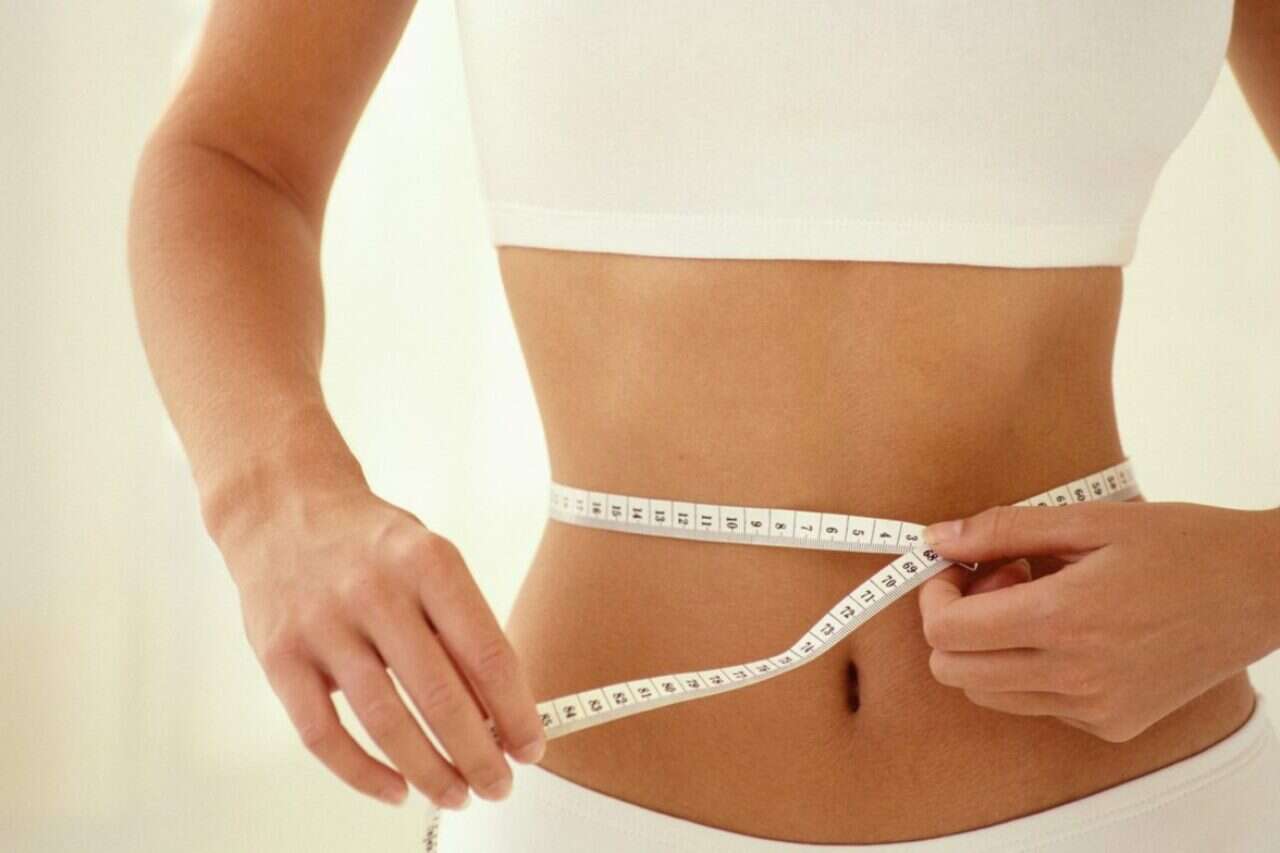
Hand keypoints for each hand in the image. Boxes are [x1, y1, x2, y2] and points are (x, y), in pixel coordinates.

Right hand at [222, 484, 545, 809]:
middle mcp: (376, 592)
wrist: (282, 506)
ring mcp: (323, 624)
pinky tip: (394, 788)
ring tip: (456, 795)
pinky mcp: (279, 656)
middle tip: (499, 784)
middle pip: (440, 695)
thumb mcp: (430, 560)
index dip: (516, 710)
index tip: (532, 746)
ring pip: (385, 721)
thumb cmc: (370, 543)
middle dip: (479, 753)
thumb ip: (460, 625)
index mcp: (428, 562)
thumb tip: (498, 711)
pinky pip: (323, 733)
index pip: (486, 652)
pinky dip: (362, 772)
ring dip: (428, 770)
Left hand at [916, 500, 1279, 742]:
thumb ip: (1002, 530)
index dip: (933, 597)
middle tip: (1000, 581)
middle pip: (953, 671)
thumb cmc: (1183, 545)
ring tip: (1037, 602)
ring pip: (988, 693)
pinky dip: (1028, 669)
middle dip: (955, 623)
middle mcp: (1075, 676)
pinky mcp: (1112, 724)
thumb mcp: (1089, 519)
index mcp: (1064, 618)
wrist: (1263, 591)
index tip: (954, 569)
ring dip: (989, 648)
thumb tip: (936, 538)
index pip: (946, 631)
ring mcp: (1095, 708)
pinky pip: (1035, 704)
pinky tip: (1070, 630)